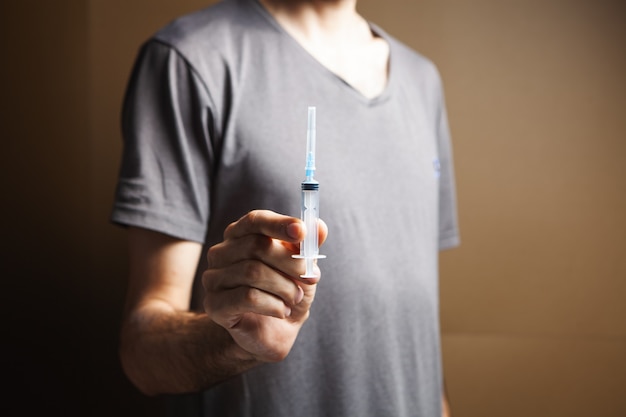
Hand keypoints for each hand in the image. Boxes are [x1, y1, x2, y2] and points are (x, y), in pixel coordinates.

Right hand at [202, 210, 327, 361]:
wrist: (273, 332)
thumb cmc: (285, 291)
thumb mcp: (302, 267)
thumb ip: (308, 246)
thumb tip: (320, 227)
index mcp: (241, 234)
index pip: (255, 220)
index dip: (279, 224)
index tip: (302, 232)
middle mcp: (221, 252)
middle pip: (256, 246)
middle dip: (291, 263)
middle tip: (310, 278)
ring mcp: (213, 278)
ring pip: (253, 272)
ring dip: (284, 287)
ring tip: (295, 297)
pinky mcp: (214, 304)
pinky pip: (247, 297)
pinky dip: (273, 304)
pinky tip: (281, 311)